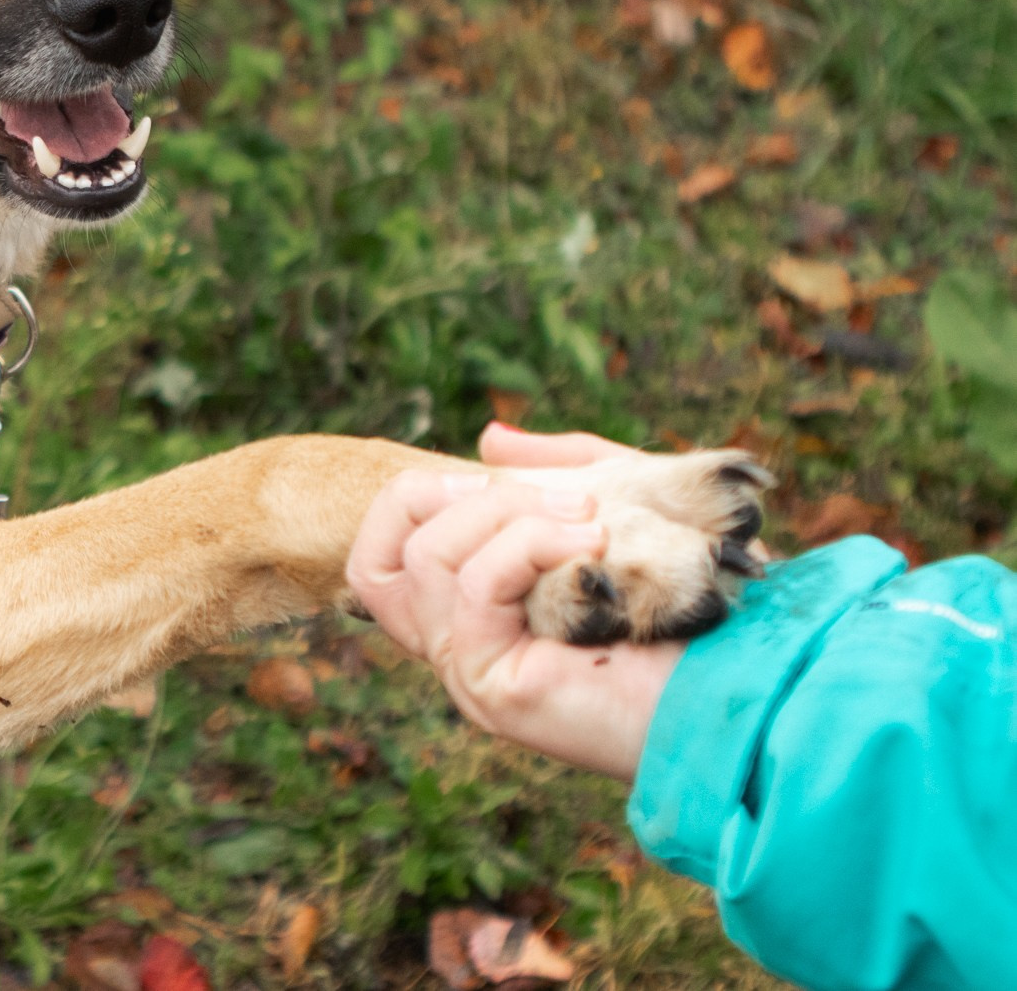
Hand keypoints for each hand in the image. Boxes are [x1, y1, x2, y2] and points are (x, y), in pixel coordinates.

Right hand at [344, 424, 685, 780]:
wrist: (752, 686)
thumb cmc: (696, 611)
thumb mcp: (617, 508)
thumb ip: (554, 473)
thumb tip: (488, 441)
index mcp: (472, 616)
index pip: (376, 560)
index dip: (412, 499)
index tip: (492, 477)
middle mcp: (456, 649)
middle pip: (377, 556)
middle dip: (458, 496)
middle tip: (557, 495)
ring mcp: (468, 673)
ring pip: (425, 559)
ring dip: (511, 514)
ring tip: (593, 520)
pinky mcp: (492, 688)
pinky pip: (472, 589)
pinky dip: (529, 545)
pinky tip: (595, 546)